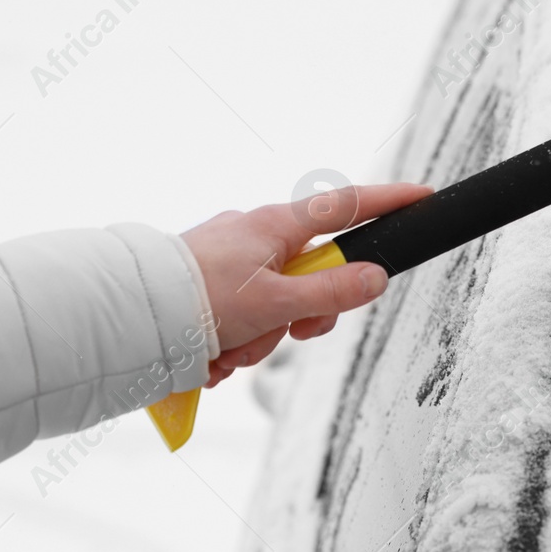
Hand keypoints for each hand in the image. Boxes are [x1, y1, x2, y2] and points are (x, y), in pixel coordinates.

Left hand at [181, 183, 431, 388]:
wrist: (128, 319)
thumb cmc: (196, 301)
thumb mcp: (275, 304)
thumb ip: (332, 293)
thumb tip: (375, 276)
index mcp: (275, 227)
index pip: (347, 207)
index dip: (389, 202)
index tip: (422, 196)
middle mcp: (255, 237)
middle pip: (314, 275)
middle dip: (302, 316)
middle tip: (288, 333)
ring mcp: (231, 262)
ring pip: (277, 307)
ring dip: (260, 340)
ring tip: (228, 350)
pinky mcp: (210, 287)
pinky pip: (244, 320)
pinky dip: (235, 344)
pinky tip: (212, 355)